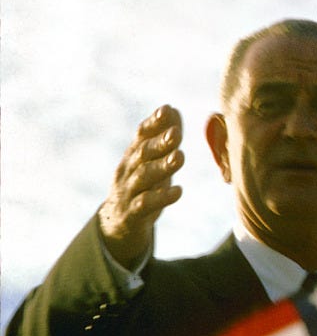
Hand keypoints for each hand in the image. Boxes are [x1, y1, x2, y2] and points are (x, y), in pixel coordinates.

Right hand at [98, 105, 183, 268]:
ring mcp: (128, 192)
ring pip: (143, 177)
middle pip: (142, 154)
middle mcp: (128, 170)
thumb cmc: (141, 186)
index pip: (141, 135)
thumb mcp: (150, 162)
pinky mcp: (131, 214)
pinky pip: (145, 205)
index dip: (153, 123)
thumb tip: (174, 110)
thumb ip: (162, 138)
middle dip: (159, 142)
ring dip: (162, 166)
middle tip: (176, 133)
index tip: (167, 110)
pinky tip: (178, 191)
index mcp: (133, 155)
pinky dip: (161, 198)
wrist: (117, 225)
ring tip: (180, 157)